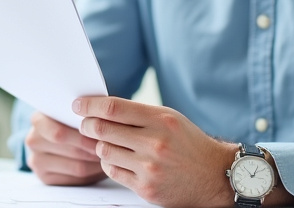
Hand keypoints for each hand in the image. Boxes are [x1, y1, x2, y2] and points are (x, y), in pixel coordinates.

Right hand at [25, 111, 106, 185]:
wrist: (63, 139)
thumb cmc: (72, 122)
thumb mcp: (73, 113)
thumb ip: (83, 113)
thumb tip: (100, 119)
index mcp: (38, 120)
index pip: (59, 133)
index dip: (84, 137)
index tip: (102, 137)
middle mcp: (33, 140)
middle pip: (71, 151)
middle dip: (94, 150)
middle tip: (110, 149)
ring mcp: (37, 161)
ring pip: (77, 168)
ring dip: (97, 163)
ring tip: (110, 157)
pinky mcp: (45, 178)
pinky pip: (76, 180)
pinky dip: (92, 174)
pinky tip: (99, 166)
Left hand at [74, 97, 236, 207]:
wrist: (215, 175)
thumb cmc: (188, 143)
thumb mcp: (168, 118)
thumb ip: (137, 113)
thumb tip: (100, 107)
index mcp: (160, 120)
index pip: (113, 108)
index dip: (90, 105)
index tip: (78, 105)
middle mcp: (155, 143)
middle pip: (102, 129)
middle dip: (88, 125)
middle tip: (85, 124)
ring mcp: (150, 168)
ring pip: (103, 151)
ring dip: (100, 146)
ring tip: (109, 143)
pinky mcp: (146, 188)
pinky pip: (112, 171)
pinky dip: (110, 163)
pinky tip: (119, 159)